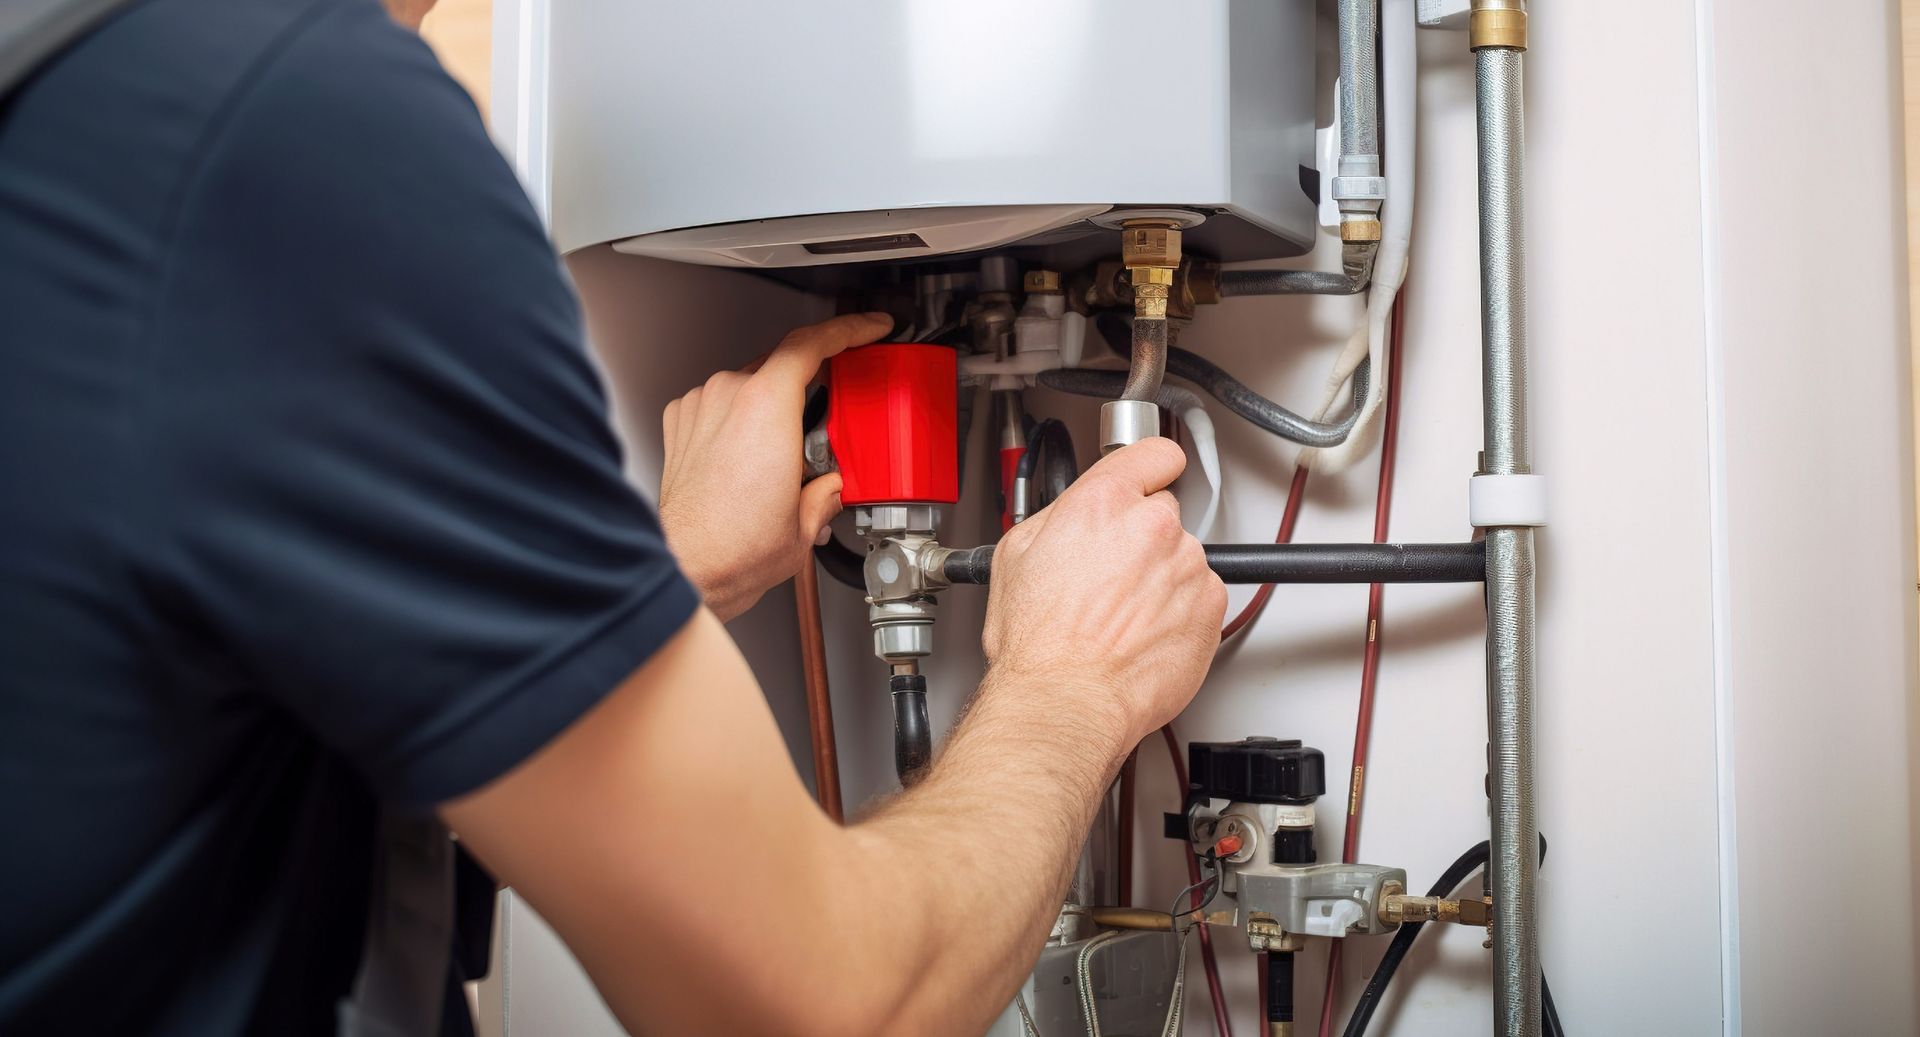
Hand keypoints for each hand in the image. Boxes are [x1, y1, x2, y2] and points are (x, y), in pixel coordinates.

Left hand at [660, 313, 891, 619]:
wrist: (685, 568)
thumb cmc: (733, 547)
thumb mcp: (807, 521)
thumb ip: (829, 489)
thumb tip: (834, 484)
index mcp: (767, 406)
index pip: (812, 343)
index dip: (849, 329)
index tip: (870, 328)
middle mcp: (729, 395)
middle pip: (782, 365)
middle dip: (810, 388)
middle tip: (829, 422)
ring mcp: (700, 406)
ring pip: (749, 385)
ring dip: (771, 408)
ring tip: (784, 456)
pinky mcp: (680, 423)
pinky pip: (720, 403)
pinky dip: (739, 419)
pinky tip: (749, 458)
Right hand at [979, 438, 1227, 748]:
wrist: (1067, 699)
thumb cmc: (1039, 643)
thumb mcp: (1016, 556)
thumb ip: (1058, 518)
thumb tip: (1074, 514)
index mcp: (1103, 503)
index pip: (1154, 453)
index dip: (1151, 468)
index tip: (1152, 476)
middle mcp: (1152, 527)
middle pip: (1163, 513)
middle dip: (1141, 538)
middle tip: (1111, 576)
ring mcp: (1187, 566)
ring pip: (1181, 559)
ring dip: (1160, 579)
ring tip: (1121, 615)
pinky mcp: (1210, 606)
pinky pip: (1200, 597)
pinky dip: (1180, 613)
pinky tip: (1143, 633)